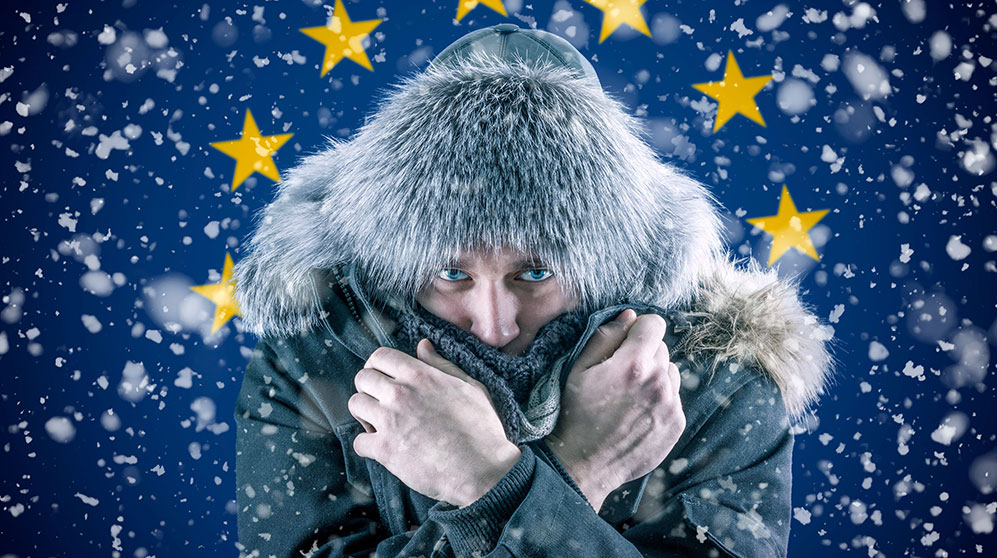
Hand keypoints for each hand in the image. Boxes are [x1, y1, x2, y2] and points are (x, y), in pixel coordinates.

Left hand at [348, 339, 521, 506]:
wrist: (481, 470)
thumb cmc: (481, 430)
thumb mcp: (469, 387)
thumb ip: (441, 364)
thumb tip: (422, 346)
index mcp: (420, 375)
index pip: (380, 356)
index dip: (379, 366)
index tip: (384, 378)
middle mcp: (400, 393)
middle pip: (362, 378)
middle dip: (369, 388)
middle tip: (381, 402)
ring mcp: (390, 420)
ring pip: (355, 405)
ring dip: (365, 414)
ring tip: (380, 424)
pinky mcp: (385, 449)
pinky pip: (358, 441)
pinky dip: (367, 446)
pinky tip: (382, 448)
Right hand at [546, 309, 684, 511]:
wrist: (586, 463)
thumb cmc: (576, 413)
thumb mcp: (579, 369)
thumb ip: (605, 337)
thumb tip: (630, 315)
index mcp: (633, 364)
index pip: (655, 324)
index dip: (639, 329)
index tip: (627, 342)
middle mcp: (658, 382)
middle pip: (662, 348)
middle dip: (644, 354)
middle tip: (621, 376)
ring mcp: (671, 404)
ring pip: (671, 372)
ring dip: (655, 377)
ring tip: (630, 396)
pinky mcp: (677, 423)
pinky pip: (674, 397)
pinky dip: (660, 400)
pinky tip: (638, 413)